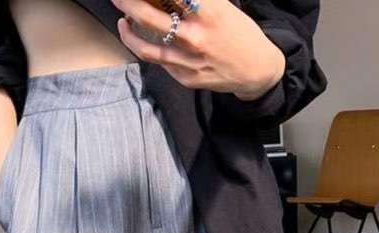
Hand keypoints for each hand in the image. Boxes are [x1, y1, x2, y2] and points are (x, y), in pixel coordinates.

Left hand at [112, 0, 285, 99]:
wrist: (256, 70)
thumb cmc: (239, 33)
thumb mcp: (223, 7)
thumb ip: (196, 0)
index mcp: (208, 12)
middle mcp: (196, 36)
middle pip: (149, 16)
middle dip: (128, 2)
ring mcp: (189, 61)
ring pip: (146, 47)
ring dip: (128, 32)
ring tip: (122, 20)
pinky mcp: (186, 78)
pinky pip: (160, 62)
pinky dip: (147, 48)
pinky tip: (143, 39)